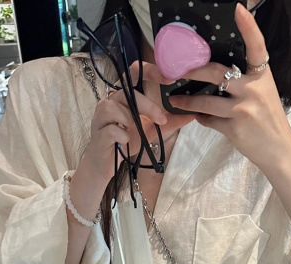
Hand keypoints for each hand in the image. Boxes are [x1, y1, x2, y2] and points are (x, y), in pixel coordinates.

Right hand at [83, 62, 194, 182]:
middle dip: (148, 106)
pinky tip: (123, 142)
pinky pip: (114, 130)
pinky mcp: (98, 131)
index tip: (171, 78)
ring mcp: (101, 115)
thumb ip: (170, 121)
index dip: (152, 71)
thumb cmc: (126, 142)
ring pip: (119, 109)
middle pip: (128, 92)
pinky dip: (123, 137)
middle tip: (161, 119)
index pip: (135, 72)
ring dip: (132, 123)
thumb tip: (192, 113)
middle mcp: (110, 100)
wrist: (107, 164)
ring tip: (132, 133)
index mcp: (123, 95)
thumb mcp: (151, 130)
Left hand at [167, 3, 290, 171]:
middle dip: (193, 71)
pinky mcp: (234, 129)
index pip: (257, 47)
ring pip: (207, 102)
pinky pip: (210, 120)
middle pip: (217, 73)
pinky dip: (202, 118)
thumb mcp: (263, 92)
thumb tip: (216, 73)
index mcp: (262, 76)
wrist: (279, 150)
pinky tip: (198, 117)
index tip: (238, 9)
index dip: (249, 27)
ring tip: (175, 99)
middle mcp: (253, 90)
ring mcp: (243, 110)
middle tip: (176, 70)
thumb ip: (245, 80)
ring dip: (188, 101)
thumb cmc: (269, 119)